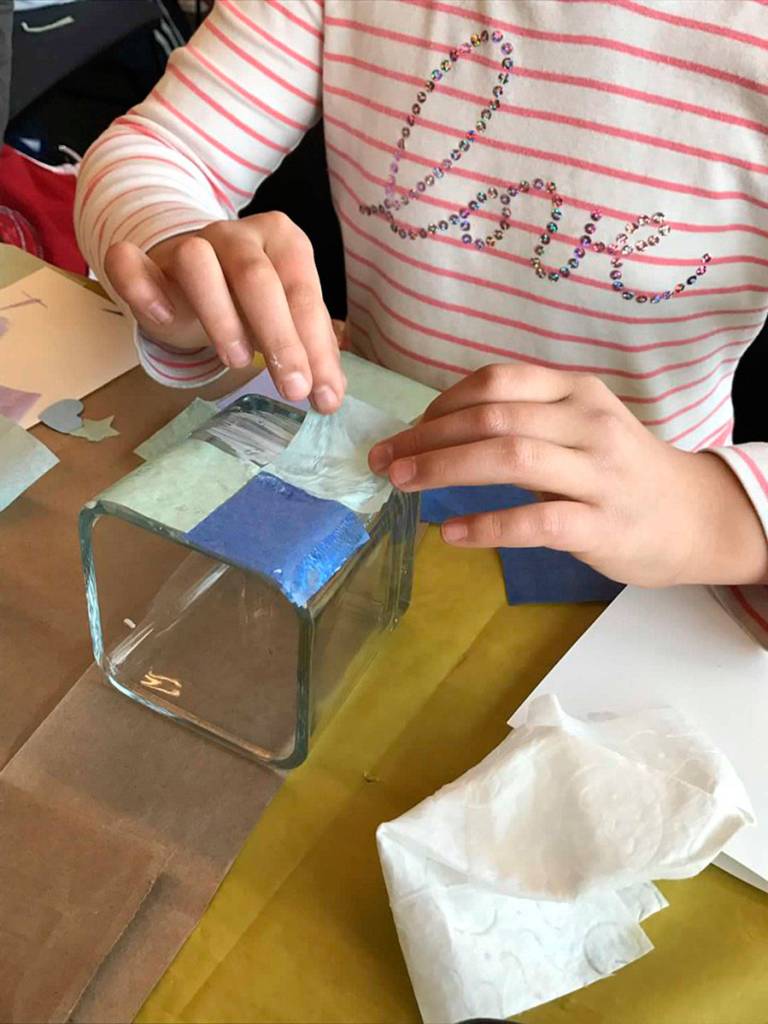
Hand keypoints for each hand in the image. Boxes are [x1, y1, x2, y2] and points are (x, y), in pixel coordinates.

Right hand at [104, 212, 344, 411]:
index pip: (303, 293)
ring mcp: (188, 242)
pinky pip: (131, 262)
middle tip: (293, 388)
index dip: (316, 347)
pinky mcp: (145, 261)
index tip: (324, 395)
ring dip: (220, 314)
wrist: (190, 278)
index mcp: (283, 241)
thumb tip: (330, 394)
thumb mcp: (285, 322)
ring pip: (198, 262)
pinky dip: (142, 286)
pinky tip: (162, 315)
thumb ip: (310, 350)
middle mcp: (236, 235)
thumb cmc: (249, 302)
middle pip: (257, 278)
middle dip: (280, 337)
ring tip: (238, 361)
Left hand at [369, 364, 767, 586]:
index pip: (496, 383)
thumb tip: (438, 429)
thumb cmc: (621, 471)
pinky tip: (450, 534)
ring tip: (401, 485)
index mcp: (575, 391)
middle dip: (426, 438)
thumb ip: (523, 420)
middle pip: (492, 417)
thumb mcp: (579, 427)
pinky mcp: (602, 524)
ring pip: (510, 457)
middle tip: (384, 459)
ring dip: (444, 469)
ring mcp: (598, 473)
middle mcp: (587, 422)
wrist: (694, 516)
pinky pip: (536, 521)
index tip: (405, 431)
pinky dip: (487, 526)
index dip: (439, 405)